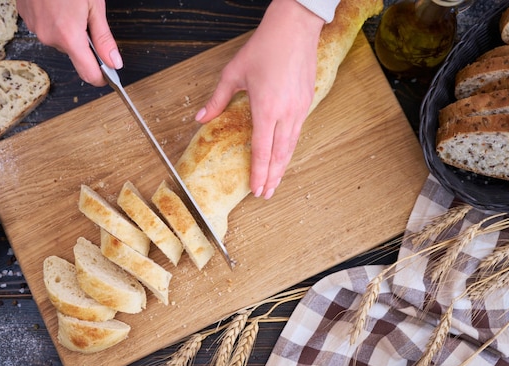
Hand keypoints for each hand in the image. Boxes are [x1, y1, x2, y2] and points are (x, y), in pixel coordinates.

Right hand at [16, 0, 122, 85]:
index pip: (88, 74)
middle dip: (83, 42)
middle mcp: (49, 37)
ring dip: (68, 29)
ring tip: (69, 5)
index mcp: (69, 37)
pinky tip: (56, 3)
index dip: (101, 77)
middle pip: (74, 53)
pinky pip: (45, 27)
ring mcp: (35, 28)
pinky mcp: (25, 17)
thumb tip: (114, 62)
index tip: (108, 74)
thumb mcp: (95, 6)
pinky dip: (54, 20)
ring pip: (59, 39)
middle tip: (87, 16)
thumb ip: (104, 38)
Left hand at [195, 0, 323, 198]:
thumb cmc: (264, 47)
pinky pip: (297, 132)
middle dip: (272, 177)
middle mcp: (286, 112)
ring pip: (291, 146)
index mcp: (266, 108)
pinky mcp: (307, 102)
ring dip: (282, 166)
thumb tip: (201, 118)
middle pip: (279, 154)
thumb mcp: (234, 73)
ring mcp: (299, 108)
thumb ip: (217, 99)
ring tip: (276, 182)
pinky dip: (289, 148)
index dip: (259, 172)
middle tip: (266, 194)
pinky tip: (284, 156)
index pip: (262, 150)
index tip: (256, 189)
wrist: (295, 28)